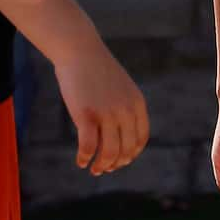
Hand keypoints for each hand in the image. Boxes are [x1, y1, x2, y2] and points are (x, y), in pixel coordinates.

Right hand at [56, 36, 149, 175]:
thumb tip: (120, 133)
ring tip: (94, 169)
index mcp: (137, 104)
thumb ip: (124, 107)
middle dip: (116, 164)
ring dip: (102, 166)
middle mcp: (126, 111)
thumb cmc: (96, 70)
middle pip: (127, 150)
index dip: (131, 154)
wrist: (79, 51)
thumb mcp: (120, 88)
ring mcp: (107, 114)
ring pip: (109, 153)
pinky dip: (85, 158)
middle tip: (104, 169)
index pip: (140, 139)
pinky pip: (89, 147)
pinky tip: (80, 161)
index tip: (120, 161)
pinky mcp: (87, 115)